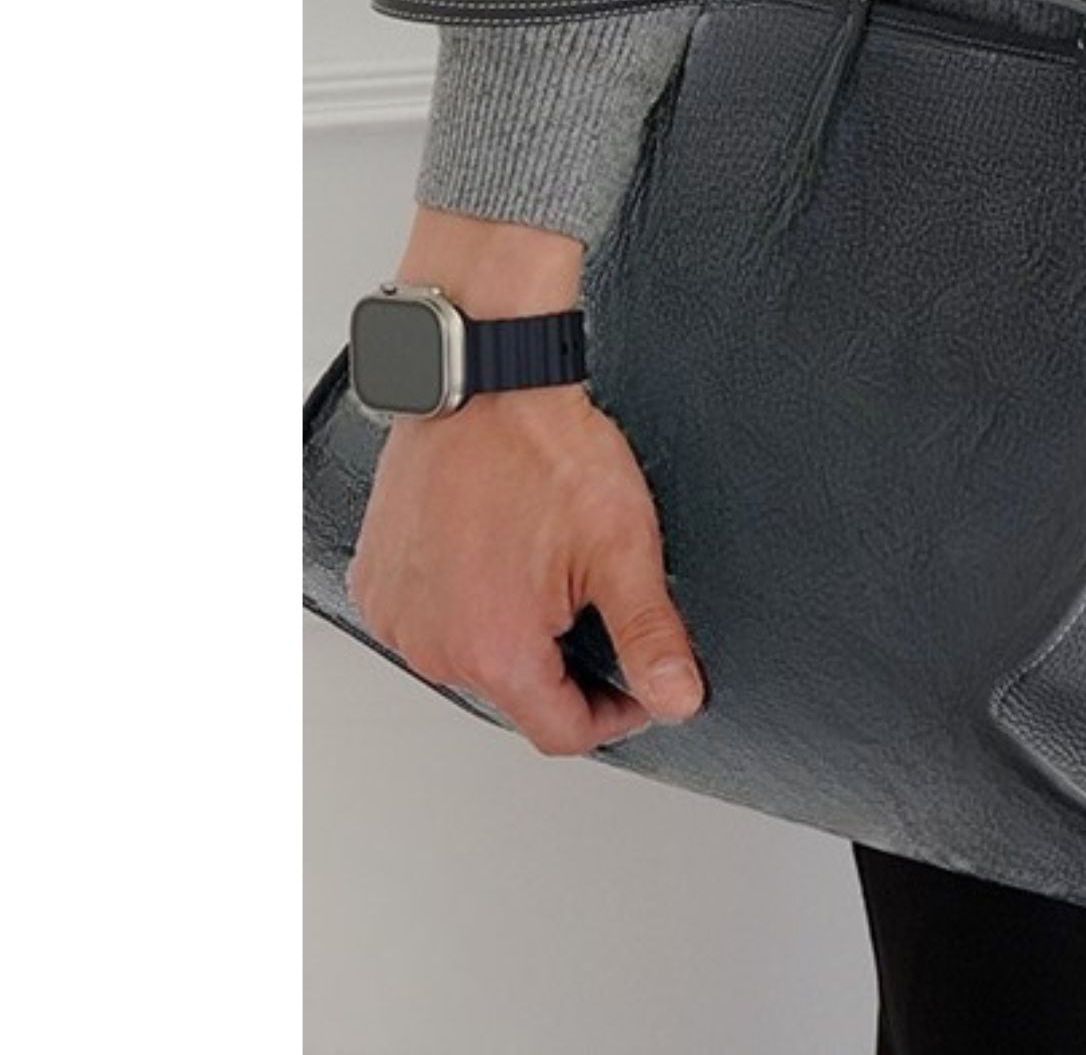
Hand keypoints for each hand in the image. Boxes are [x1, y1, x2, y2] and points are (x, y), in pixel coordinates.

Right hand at [345, 207, 705, 755]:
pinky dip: (464, 599)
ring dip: (511, 628)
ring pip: (472, 655)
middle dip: (564, 661)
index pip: (562, 732)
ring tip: (541, 562)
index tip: (638, 681)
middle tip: (590, 592)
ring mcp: (399, 615)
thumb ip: (650, 634)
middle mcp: (434, 646)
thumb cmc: (545, 451)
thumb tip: (677, 698)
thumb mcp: (622, 546)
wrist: (486, 383)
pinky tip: (494, 551)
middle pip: (517, 692)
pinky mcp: (378, 581)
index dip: (615, 713)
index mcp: (496, 651)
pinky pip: (430, 616)